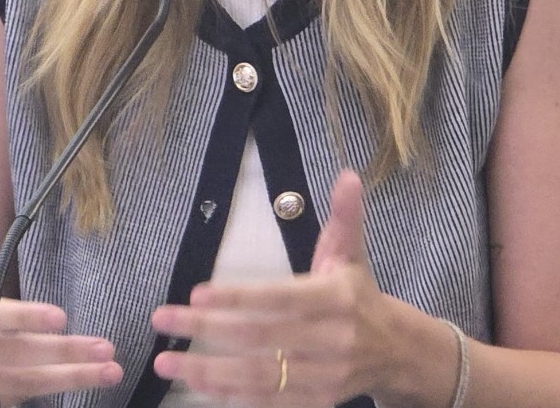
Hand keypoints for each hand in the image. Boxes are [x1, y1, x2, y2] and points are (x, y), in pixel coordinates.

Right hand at [0, 193, 121, 407]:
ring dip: (66, 380)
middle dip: (62, 354)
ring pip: (18, 385)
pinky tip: (78, 393)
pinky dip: (39, 400)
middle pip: (12, 355)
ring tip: (108, 371)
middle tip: (105, 348)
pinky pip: (8, 406)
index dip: (23, 318)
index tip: (61, 316)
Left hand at [152, 171, 401, 405]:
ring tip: (166, 362)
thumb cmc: (358, 295)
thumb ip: (345, 216)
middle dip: (205, 330)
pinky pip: (268, 404)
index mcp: (336, 300)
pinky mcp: (318, 403)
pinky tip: (197, 386)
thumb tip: (347, 174)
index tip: (196, 294)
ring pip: (258, 378)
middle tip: (162, 319)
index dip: (237, 298)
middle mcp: (331, 341)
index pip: (279, 298)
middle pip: (258, 338)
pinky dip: (230, 397)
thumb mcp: (351, 254)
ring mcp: (324, 378)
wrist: (396, 352)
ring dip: (207, 372)